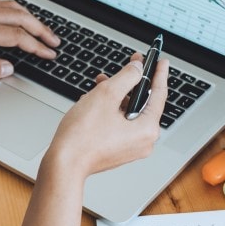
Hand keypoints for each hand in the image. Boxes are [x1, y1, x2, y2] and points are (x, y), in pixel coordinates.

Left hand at [0, 0, 60, 81]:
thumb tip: (9, 68)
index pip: (17, 37)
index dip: (37, 47)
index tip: (49, 54)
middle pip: (20, 18)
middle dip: (41, 30)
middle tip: (55, 42)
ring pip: (12, 8)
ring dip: (32, 18)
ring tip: (44, 31)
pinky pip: (1, 4)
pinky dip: (17, 10)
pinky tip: (21, 16)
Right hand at [41, 55, 168, 181]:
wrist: (64, 164)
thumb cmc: (82, 136)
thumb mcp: (106, 95)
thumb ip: (126, 76)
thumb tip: (137, 69)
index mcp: (147, 129)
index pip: (159, 94)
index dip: (159, 73)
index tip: (161, 61)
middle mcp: (143, 141)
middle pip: (143, 103)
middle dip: (130, 83)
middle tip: (130, 65)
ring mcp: (130, 148)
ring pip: (128, 112)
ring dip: (116, 95)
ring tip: (101, 83)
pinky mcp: (117, 150)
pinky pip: (120, 123)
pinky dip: (111, 110)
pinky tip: (95, 101)